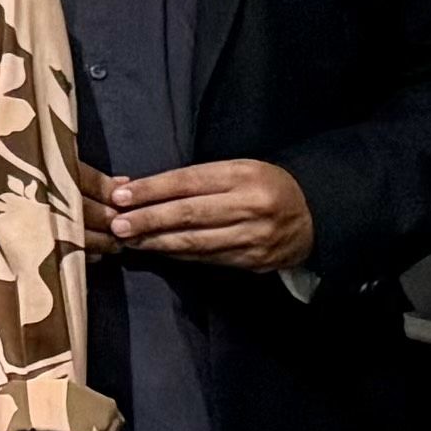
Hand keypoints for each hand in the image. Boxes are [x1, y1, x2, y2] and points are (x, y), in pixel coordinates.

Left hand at [101, 156, 313, 272]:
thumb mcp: (237, 170)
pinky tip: (156, 250)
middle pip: (190, 214)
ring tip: (128, 240)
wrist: (313, 216)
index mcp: (245, 175)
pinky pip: (207, 258)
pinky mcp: (253, 261)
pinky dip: (177, 254)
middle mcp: (251, 206)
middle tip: (117, 224)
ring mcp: (254, 236)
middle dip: (148, 219)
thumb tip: (137, 187)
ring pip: (195, 241)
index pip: (189, 182)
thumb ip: (193, 179)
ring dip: (157, 242)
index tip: (120, 196)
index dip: (152, 190)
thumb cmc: (263, 186)